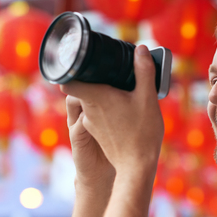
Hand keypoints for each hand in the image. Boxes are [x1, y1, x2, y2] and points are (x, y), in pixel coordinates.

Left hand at [61, 45, 163, 174]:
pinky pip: (97, 113)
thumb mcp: (147, 99)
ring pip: (91, 101)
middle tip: (114, 73)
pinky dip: (107, 108)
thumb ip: (144, 72)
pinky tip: (125, 110)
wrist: (137, 167)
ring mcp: (91, 123)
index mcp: (96, 97)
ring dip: (104, 94)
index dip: (71, 69)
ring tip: (124, 92)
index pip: (68, 80)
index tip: (82, 61)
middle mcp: (88, 110)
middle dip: (97, 78)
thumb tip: (141, 49)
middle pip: (83, 87)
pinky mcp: (97, 133)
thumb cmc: (142, 133)